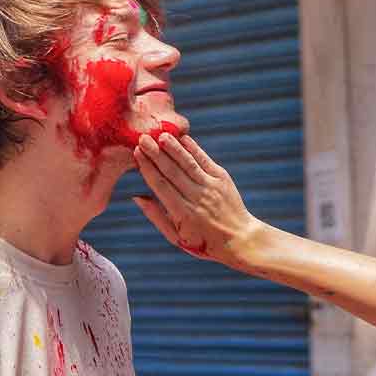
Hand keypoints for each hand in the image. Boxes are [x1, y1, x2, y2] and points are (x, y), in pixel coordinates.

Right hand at [133, 133, 258, 267]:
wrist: (238, 239)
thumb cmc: (202, 241)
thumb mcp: (176, 237)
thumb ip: (156, 216)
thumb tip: (136, 196)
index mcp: (182, 214)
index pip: (161, 186)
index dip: (148, 168)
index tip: (137, 153)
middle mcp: (196, 199)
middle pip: (172, 172)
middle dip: (156, 153)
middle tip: (143, 138)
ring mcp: (211, 187)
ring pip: (188, 163)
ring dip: (173, 148)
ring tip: (160, 135)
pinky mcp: (222, 179)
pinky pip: (204, 161)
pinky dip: (193, 148)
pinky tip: (182, 138)